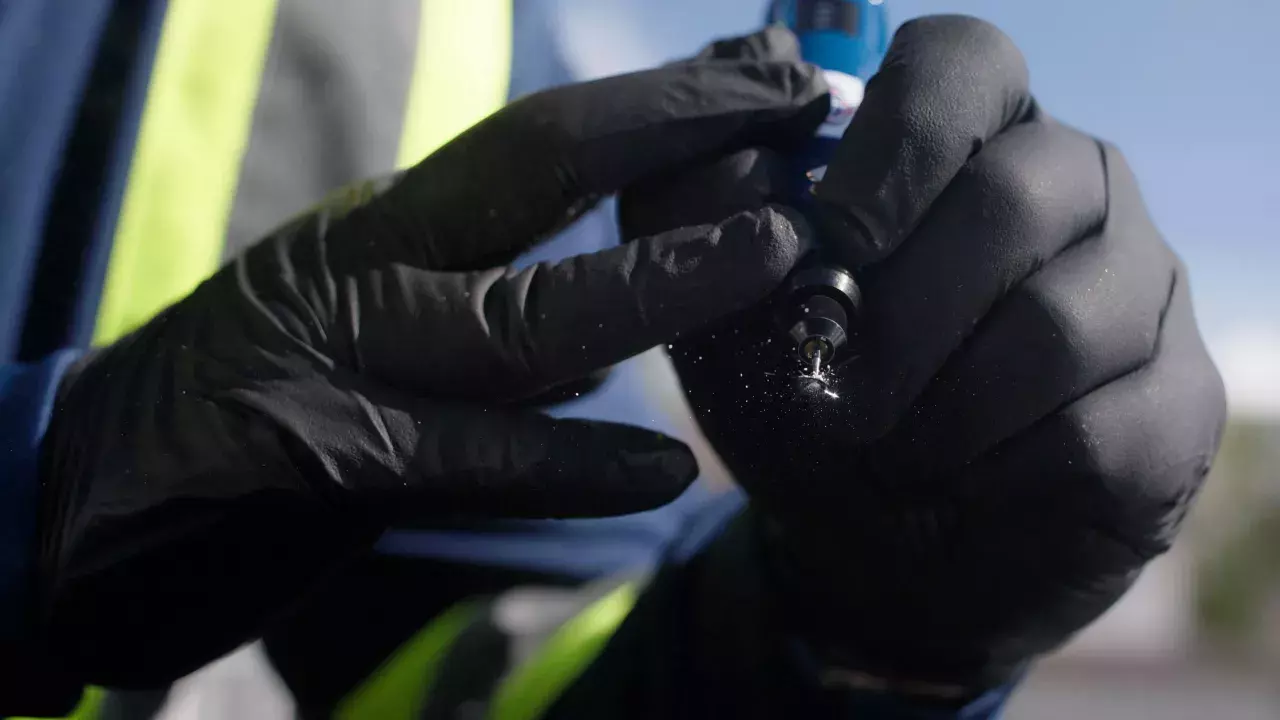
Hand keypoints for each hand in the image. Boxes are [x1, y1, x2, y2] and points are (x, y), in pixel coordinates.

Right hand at [32, 48, 828, 686]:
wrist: (123, 474)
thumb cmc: (280, 383)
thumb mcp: (385, 306)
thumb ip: (495, 303)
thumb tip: (628, 330)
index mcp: (395, 223)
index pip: (546, 139)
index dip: (666, 104)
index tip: (776, 80)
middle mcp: (373, 267)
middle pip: (533, 171)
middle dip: (671, 132)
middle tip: (801, 111)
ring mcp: (347, 361)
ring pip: (517, 315)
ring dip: (652, 283)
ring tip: (772, 257)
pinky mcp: (323, 461)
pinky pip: (470, 462)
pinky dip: (567, 463)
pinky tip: (660, 467)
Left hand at [621, 16, 1225, 690]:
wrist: (864, 546)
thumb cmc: (800, 404)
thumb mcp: (722, 312)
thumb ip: (706, 206)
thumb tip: (749, 115)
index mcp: (969, 141)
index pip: (965, 65)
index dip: (897, 144)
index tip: (834, 242)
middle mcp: (1076, 191)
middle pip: (1017, 195)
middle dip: (900, 318)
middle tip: (838, 397)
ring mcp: (1142, 292)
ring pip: (1058, 322)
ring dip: (940, 411)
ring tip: (888, 455)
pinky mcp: (1177, 406)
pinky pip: (1095, 431)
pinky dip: (994, 477)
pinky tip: (958, 489)